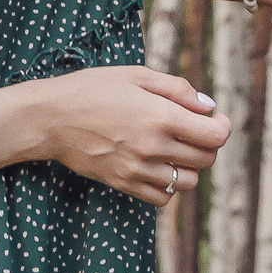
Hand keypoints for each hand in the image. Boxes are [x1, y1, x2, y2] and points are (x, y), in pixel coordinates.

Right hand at [32, 65, 229, 205]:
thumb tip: (208, 106)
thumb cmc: (92, 89)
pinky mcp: (123, 183)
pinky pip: (162, 197)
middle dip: (208, 144)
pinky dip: (169, 185)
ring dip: (190, 166)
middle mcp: (154, 147)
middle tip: (195, 130)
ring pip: (187, 182)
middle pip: (206, 160)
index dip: (222, 126)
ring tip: (176, 148)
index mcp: (161, 116)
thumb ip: (178, 89)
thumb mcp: (137, 75)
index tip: (214, 118)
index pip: (215, 136)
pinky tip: (159, 165)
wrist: (50, 118)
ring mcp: (138, 169)